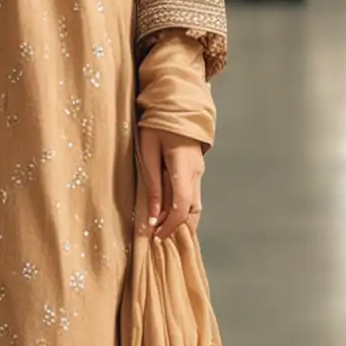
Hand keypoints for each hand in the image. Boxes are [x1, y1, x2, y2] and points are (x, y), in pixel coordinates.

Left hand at [137, 125, 203, 240]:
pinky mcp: (196, 171)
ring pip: (196, 206)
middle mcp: (196, 172)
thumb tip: (153, 215)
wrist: (177, 105)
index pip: (182, 205)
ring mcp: (199, 171)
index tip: (154, 236)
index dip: (170, 225)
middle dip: (178, 229)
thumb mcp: (147, 151)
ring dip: (182, 222)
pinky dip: (184, 211)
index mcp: (183, 166)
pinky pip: (193, 197)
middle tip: (158, 239)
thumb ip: (152, 183)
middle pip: (193, 210)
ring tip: (164, 233)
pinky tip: (171, 218)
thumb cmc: (156, 124)